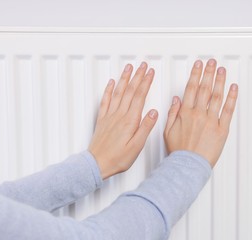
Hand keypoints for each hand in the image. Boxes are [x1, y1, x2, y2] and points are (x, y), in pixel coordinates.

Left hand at [88, 62, 157, 179]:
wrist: (97, 163)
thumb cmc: (117, 158)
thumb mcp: (137, 146)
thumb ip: (145, 128)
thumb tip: (153, 112)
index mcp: (130, 121)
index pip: (140, 96)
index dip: (146, 82)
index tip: (151, 72)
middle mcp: (119, 115)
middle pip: (130, 90)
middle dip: (138, 76)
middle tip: (143, 65)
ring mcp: (110, 116)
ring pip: (118, 92)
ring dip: (124, 78)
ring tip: (129, 67)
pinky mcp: (103, 119)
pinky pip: (106, 100)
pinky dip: (109, 89)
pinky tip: (111, 83)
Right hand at [164, 59, 237, 166]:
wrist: (188, 166)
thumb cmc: (179, 151)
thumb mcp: (168, 131)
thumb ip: (172, 113)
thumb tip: (176, 99)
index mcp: (185, 113)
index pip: (191, 88)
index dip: (195, 75)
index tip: (199, 65)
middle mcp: (198, 114)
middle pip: (204, 89)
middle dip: (208, 73)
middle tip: (212, 62)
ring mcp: (211, 121)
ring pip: (216, 96)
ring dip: (219, 81)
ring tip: (222, 70)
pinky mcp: (221, 129)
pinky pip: (227, 110)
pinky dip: (231, 98)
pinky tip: (233, 88)